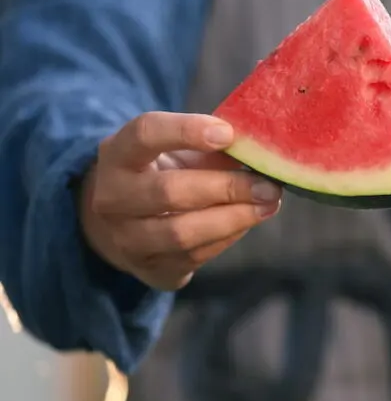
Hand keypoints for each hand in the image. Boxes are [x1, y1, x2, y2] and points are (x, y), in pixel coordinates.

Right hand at [79, 112, 281, 290]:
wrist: (126, 222)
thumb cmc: (163, 173)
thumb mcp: (178, 150)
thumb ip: (212, 145)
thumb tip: (259, 146)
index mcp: (117, 155)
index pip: (144, 134)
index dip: (186, 131)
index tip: (228, 133)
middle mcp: (111, 199)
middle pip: (168, 192)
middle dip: (226, 187)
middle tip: (267, 185)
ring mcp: (125, 239)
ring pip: (181, 233)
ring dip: (233, 218)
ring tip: (268, 204)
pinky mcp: (149, 270)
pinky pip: (195, 257)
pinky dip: (227, 237)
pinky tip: (248, 221)